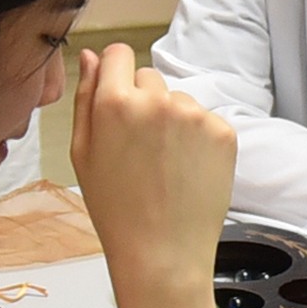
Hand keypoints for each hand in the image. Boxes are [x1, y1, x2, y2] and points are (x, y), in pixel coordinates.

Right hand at [71, 45, 236, 287]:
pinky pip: (206, 120)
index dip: (116, 72)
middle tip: (140, 148)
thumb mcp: (83, 153)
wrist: (163, 253)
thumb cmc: (115, 208)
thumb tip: (90, 55)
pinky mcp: (223, 131)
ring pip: (179, 100)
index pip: (118, 54)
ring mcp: (195, 114)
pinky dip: (198, 139)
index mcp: (115, 102)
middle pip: (150, 78)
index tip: (118, 95)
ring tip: (164, 165)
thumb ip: (86, 97)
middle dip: (144, 102)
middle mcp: (158, 100)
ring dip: (173, 121)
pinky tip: (186, 170)